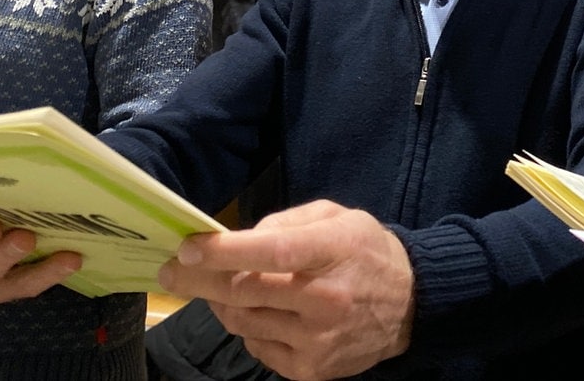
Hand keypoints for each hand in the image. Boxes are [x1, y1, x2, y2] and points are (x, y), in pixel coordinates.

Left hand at [158, 200, 414, 380]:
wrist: (411, 305)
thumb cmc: (368, 252)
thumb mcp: (338, 217)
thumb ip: (288, 222)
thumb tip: (239, 241)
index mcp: (335, 252)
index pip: (273, 252)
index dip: (226, 252)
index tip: (189, 248)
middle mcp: (326, 300)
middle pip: (245, 292)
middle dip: (199, 280)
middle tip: (172, 271)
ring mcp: (317, 340)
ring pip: (243, 321)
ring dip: (220, 302)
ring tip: (216, 287)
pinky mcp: (311, 369)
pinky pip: (256, 346)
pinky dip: (247, 326)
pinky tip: (258, 311)